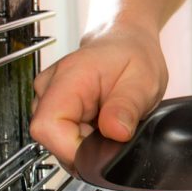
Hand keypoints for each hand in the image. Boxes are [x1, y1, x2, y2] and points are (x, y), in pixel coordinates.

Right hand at [31, 23, 167, 171]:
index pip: (48, 127)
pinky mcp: (53, 106)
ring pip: (57, 140)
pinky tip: (100, 122)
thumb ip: (127, 107)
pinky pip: (63, 135)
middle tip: (114, 130)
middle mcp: (49, 87)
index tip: (102, 149)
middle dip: (85, 146)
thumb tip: (116, 133)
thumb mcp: (143, 81)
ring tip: (109, 121)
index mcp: (69, 77)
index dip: (73, 149)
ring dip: (85, 141)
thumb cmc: (134, 55)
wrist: (128, 41)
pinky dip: (84, 136)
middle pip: (51, 138)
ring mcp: (48, 97)